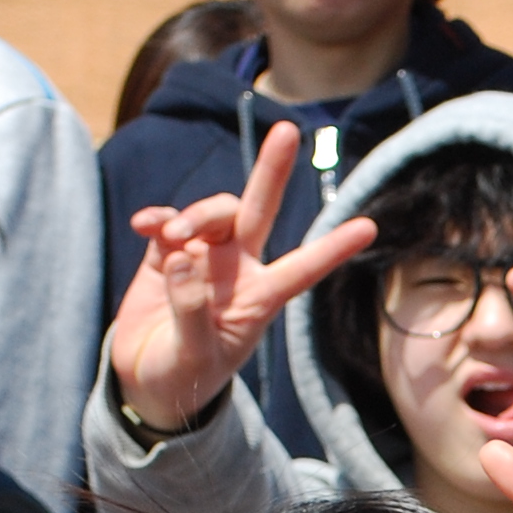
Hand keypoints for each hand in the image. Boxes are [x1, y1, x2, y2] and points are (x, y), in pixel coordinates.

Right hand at [105, 121, 377, 437]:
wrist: (145, 382)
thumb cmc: (183, 377)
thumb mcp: (193, 356)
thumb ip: (190, 309)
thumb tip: (181, 255)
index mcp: (260, 299)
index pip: (303, 269)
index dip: (333, 248)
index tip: (369, 227)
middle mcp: (238, 269)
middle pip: (260, 210)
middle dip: (272, 171)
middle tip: (287, 130)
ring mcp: (204, 257)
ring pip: (212, 212)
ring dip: (193, 215)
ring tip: (170, 236)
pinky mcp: (167, 252)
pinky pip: (167, 220)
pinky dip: (157, 218)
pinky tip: (142, 226)